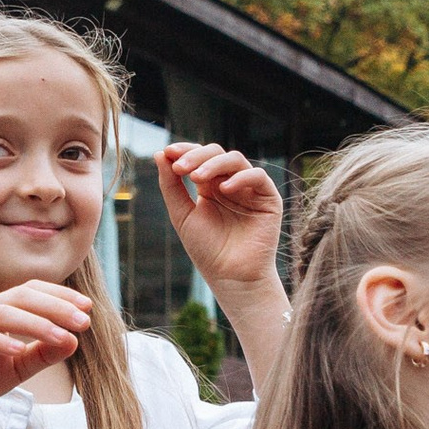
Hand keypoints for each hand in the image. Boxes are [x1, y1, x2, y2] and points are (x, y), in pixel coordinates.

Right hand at [0, 281, 92, 428]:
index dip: (59, 296)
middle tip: (83, 321)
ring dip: (36, 324)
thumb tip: (75, 340)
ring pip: (2, 313)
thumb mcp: (17, 369)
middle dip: (55, 307)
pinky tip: (20, 349)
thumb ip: (43, 354)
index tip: (87, 309)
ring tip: (62, 336)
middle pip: (20, 297)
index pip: (30, 291)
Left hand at [156, 144, 284, 291]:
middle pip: (216, 153)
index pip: (199, 158)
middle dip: (196, 156)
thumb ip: (171, 185)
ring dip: (214, 164)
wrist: (231, 277)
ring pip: (235, 160)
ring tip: (196, 178)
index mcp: (209, 186)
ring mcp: (249, 189)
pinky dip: (241, 177)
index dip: (185, 151)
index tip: (168, 153)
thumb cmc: (207, 250)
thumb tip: (160, 153)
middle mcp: (230, 184)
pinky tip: (224, 189)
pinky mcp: (268, 199)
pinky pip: (258, 177)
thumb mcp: (182, 215)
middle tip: (180, 168)